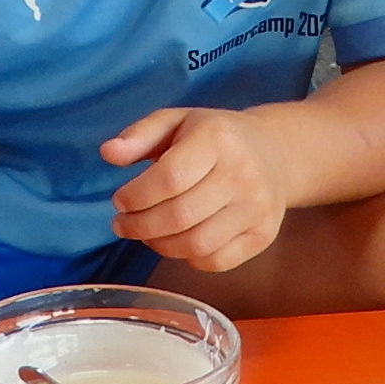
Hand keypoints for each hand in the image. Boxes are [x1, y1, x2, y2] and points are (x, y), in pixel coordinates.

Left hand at [100, 107, 289, 272]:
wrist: (276, 153)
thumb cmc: (216, 137)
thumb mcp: (177, 121)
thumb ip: (139, 135)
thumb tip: (108, 153)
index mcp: (218, 139)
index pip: (170, 178)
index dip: (137, 196)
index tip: (119, 200)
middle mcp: (243, 174)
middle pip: (180, 216)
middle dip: (140, 226)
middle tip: (122, 224)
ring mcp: (257, 208)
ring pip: (196, 244)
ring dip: (160, 245)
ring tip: (145, 234)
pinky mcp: (263, 235)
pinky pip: (216, 262)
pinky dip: (187, 259)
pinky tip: (177, 242)